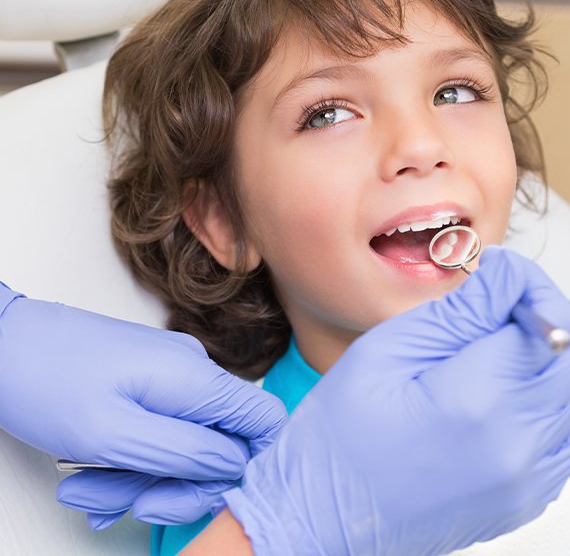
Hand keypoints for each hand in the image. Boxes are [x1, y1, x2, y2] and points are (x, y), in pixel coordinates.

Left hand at [0, 281, 286, 527]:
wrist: (4, 343)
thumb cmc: (46, 380)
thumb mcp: (115, 434)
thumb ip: (185, 453)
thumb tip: (236, 465)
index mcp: (196, 378)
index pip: (265, 419)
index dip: (251, 465)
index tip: (207, 493)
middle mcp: (193, 373)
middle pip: (220, 445)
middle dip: (176, 486)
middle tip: (131, 504)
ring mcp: (171, 377)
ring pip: (183, 445)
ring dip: (141, 480)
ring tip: (88, 489)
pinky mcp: (150, 383)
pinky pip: (159, 432)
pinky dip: (131, 461)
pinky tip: (93, 475)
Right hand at [220, 247, 569, 555]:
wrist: (323, 516)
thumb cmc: (339, 436)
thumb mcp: (388, 349)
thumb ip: (460, 310)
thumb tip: (509, 274)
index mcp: (477, 400)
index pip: (551, 320)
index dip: (528, 287)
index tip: (499, 281)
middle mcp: (516, 446)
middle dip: (538, 318)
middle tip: (486, 314)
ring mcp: (526, 481)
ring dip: (540, 361)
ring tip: (483, 360)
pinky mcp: (526, 500)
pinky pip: (565, 437)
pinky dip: (542, 406)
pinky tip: (496, 401)